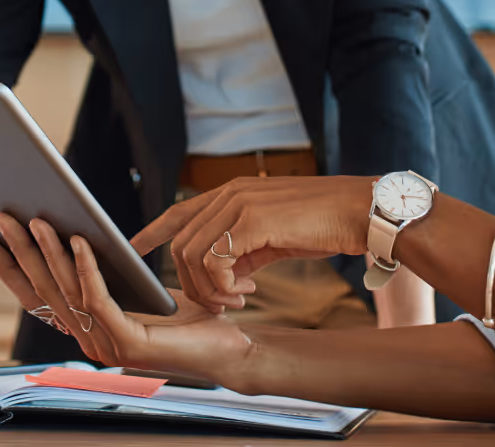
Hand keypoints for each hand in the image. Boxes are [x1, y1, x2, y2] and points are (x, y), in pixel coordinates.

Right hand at [0, 214, 253, 384]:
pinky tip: (81, 240)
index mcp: (87, 329)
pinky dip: (86, 268)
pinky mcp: (129, 343)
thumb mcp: (137, 287)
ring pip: (67, 292)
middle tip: (3, 216)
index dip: (10, 268)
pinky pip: (99, 299)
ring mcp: (106, 345)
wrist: (229, 346)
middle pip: (44, 291)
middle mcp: (89, 341)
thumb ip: (107, 273)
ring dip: (49, 253)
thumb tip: (74, 231)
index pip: (37, 298)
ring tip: (38, 220)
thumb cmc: (188, 316)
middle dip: (20, 251)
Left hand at [131, 176, 374, 311]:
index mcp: (233, 192)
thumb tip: (226, 273)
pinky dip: (223, 285)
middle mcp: (230, 193)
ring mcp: (239, 204)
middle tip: (223, 302)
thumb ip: (244, 246)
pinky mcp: (252, 220)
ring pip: (192, 256)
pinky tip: (249, 290)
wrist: (360, 212)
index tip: (133, 247)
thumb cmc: (323, 224)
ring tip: (238, 299)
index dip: (152, 231)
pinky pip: (215, 261)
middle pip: (181, 244)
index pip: (179, 211)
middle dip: (192, 283)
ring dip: (210, 289)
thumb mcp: (273, 234)